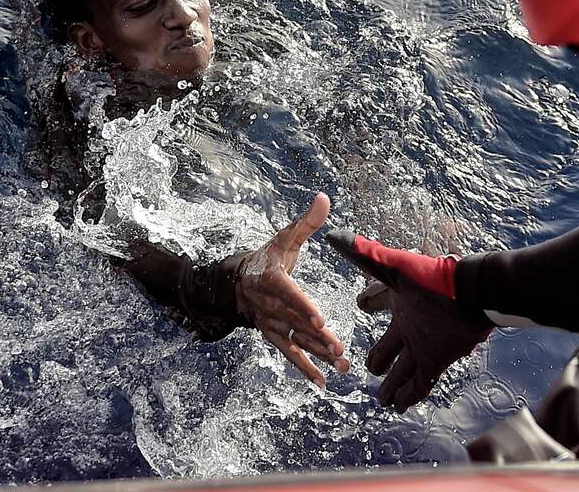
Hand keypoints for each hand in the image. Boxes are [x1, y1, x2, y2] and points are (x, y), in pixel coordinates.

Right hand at [237, 193, 350, 387]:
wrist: (238, 281)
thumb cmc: (268, 257)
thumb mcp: (285, 238)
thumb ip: (307, 222)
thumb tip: (324, 198)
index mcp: (271, 279)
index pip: (289, 294)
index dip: (303, 307)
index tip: (320, 319)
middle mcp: (268, 305)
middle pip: (296, 322)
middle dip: (319, 337)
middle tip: (340, 348)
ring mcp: (270, 323)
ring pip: (296, 340)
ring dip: (319, 354)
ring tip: (341, 365)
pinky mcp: (274, 336)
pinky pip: (290, 353)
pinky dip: (305, 368)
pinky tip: (322, 381)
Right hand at [328, 231, 491, 411]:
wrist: (473, 296)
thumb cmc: (434, 279)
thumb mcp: (394, 267)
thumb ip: (364, 254)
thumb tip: (333, 236)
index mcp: (399, 301)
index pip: (378, 301)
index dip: (369, 302)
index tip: (361, 304)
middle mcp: (410, 325)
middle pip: (389, 346)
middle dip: (379, 359)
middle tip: (372, 369)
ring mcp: (423, 344)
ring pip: (403, 369)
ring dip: (393, 384)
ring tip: (384, 399)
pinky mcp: (437, 360)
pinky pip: (420, 382)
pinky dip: (410, 395)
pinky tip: (401, 406)